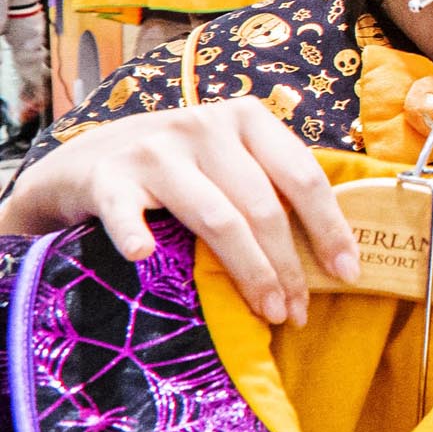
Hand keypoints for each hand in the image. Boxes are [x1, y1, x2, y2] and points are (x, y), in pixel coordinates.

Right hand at [0, 96, 357, 323]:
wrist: (84, 160)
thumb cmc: (179, 168)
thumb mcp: (229, 158)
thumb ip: (271, 185)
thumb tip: (334, 254)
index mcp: (247, 119)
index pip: (303, 176)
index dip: (329, 228)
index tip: (348, 273)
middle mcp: (204, 126)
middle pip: (263, 206)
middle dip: (287, 266)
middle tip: (298, 311)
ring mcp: (154, 150)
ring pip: (216, 217)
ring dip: (247, 272)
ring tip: (266, 312)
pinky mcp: (107, 178)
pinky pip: (126, 212)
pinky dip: (135, 233)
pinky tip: (143, 258)